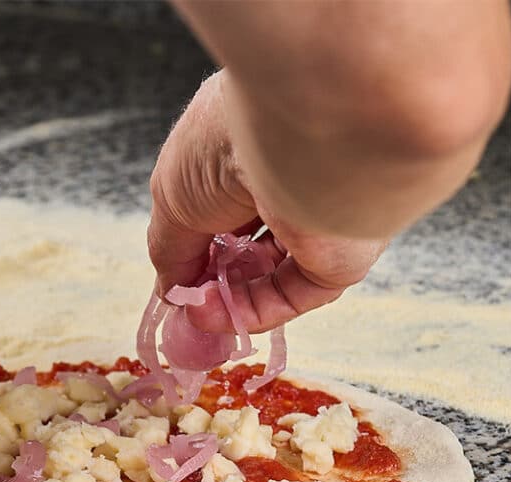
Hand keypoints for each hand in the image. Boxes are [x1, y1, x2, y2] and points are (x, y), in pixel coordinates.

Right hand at [147, 73, 386, 332]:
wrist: (292, 138)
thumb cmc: (222, 145)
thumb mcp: (170, 198)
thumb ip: (170, 250)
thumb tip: (172, 292)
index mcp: (253, 149)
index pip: (226, 210)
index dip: (198, 248)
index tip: (176, 278)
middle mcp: (291, 180)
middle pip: (249, 246)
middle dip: (212, 280)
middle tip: (186, 303)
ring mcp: (319, 218)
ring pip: (270, 277)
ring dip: (226, 301)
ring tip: (197, 311)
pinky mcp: (340, 253)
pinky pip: (292, 294)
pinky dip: (250, 311)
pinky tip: (215, 314)